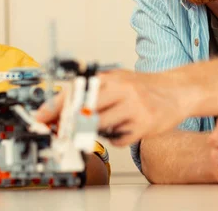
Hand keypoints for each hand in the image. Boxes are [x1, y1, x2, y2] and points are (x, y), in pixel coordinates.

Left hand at [36, 69, 187, 145]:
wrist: (176, 91)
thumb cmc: (143, 86)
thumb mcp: (117, 79)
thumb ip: (93, 90)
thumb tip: (63, 103)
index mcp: (111, 78)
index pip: (76, 90)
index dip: (55, 106)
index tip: (42, 117)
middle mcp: (122, 91)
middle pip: (85, 111)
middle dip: (70, 123)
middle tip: (63, 130)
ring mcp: (134, 108)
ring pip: (100, 127)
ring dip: (96, 130)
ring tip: (106, 123)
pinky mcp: (144, 125)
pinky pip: (118, 139)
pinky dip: (115, 138)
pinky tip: (122, 129)